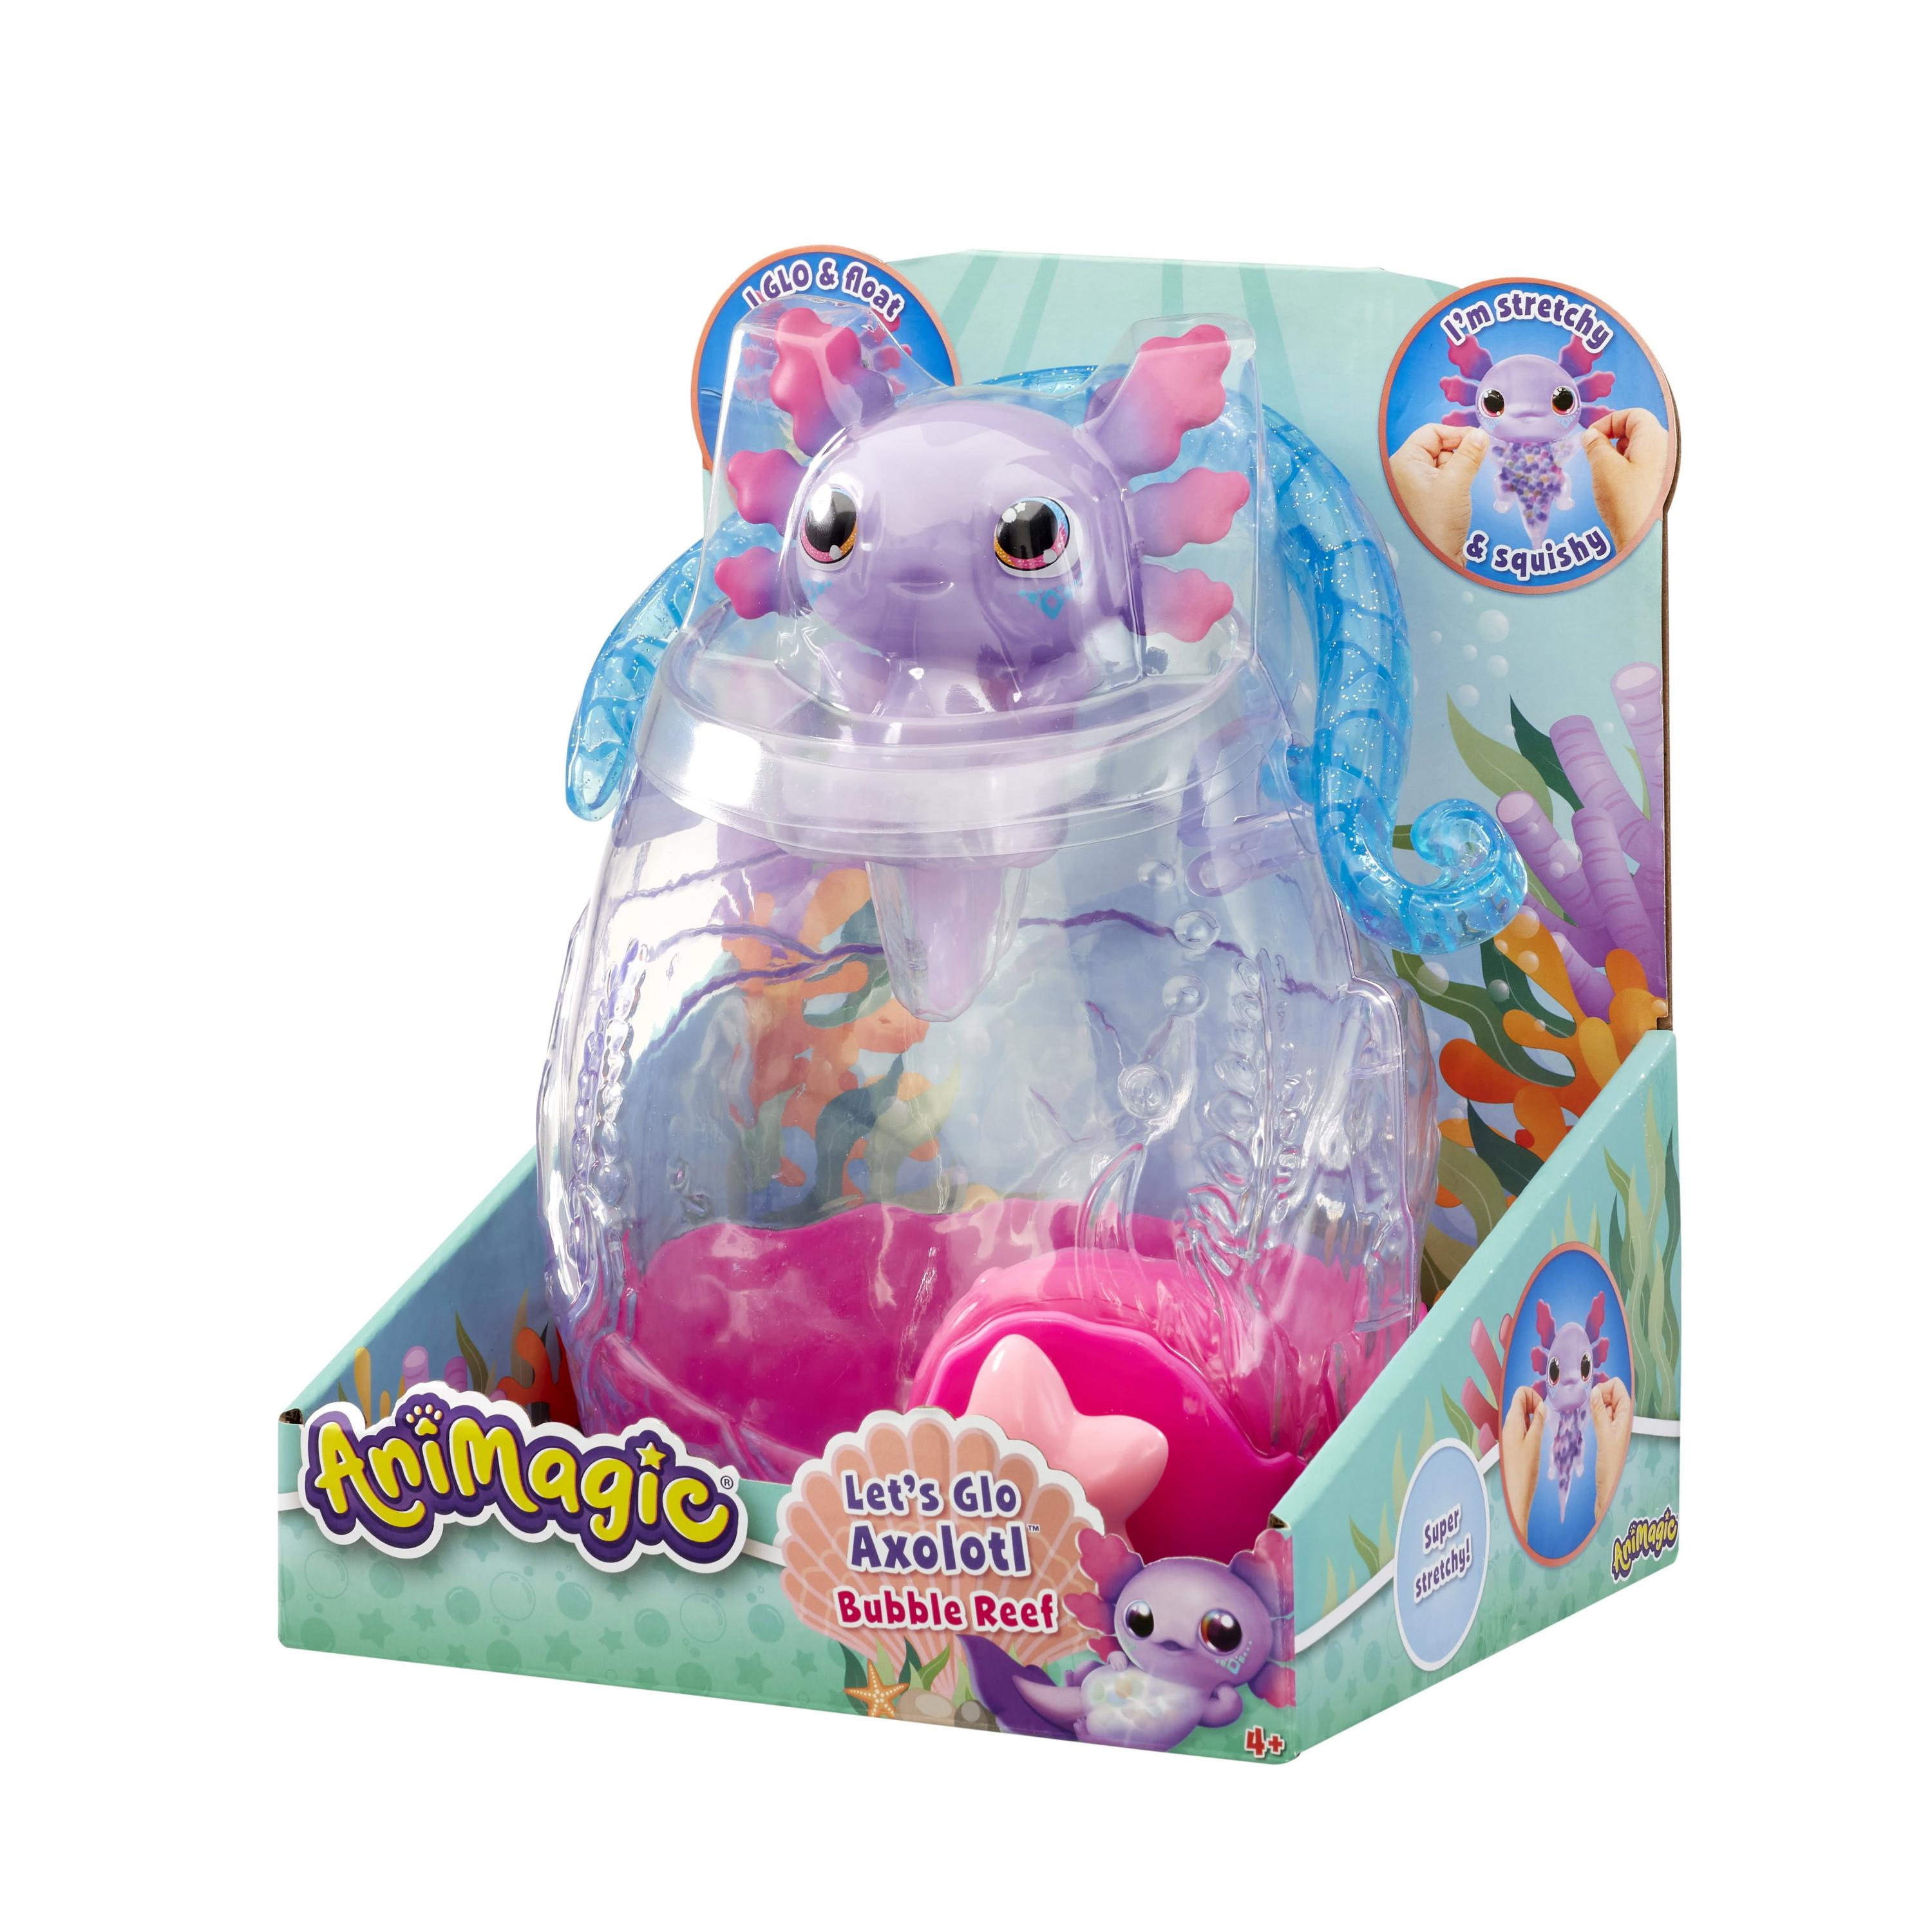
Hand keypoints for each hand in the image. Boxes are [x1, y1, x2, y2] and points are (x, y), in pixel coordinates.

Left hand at [1388, 422, 1488, 559]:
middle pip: (1438, 445)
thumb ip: (1469, 454)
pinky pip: (1444, 479)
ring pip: (1444, 462)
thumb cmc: (1437, 525)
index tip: (1479, 442)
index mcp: (1403, 463)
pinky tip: (1459, 495)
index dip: (1457, 434)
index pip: (1432, 432)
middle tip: (1471, 467)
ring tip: (1460, 489)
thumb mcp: (1456, 483)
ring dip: (1459, 469)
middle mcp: (1404, 472)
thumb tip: (1480, 434)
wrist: (1435, 561)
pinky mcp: (1426, 498)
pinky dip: (1457, 481)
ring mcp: (1414, 486)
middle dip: (1459, 453)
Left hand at [1499, 1383, 1543, 1535]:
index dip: (1534, 1395)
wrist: (1516, 1494)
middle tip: (1546, 1420)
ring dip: (1535, 1417)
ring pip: (1523, 1415)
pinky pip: (1523, 1427)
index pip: (1520, 1393)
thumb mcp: (1534, 1442)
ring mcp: (1511, 1434)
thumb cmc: (1525, 1470)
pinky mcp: (1515, 1443)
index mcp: (1512, 1421)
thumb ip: (1537, 1421)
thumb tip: (1541, 1405)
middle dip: (1535, 1404)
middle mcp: (1509, 1425)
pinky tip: (1539, 1438)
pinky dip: (1533, 1427)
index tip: (1544, 1409)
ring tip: (1544, 1430)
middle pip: (1521, 1401)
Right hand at [1580, 408, 1670, 551]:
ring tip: (1603, 474)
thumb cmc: (1625, 502)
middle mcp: (1663, 449)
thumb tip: (1591, 436)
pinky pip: (1640, 466)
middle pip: (1635, 430)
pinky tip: (1613, 486)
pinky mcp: (1658, 483)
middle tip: (1594, 456)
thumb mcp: (1603, 467)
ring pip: (1636, 449)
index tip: (1590, 437)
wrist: (1641, 537)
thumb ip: (1595, 445)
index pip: (1632, 414)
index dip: (1608, 421)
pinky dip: (1623, 469)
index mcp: (1654, 438)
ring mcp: (1663, 467)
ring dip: (1616, 456)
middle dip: (1610, 439)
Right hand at [1590, 1377, 1633, 1523]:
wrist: (1608, 1485)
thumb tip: (1594, 1390)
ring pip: (1605, 1402)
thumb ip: (1599, 1411)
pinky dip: (1593, 1412)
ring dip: (1595, 1403)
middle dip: (1599, 1393)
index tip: (1593, 1396)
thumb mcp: (1603, 1434)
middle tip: (1589, 1405)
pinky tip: (1587, 1420)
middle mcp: (1621, 1418)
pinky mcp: (1606, 1431)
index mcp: (1625, 1416)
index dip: (1605, 1387)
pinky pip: (1600, 1413)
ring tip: (1586, 1413)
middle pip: (1611, 1392)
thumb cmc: (1610, 1464)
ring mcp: (1614, 1424)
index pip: (1619, 1388)